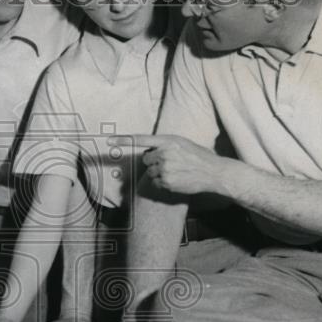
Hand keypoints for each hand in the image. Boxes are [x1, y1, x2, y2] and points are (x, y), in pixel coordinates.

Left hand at [109, 134, 227, 195]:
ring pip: (150, 172)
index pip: (141, 139)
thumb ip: (166, 145)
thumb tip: (151, 152)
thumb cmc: (199, 156)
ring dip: (159, 173)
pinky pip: (156, 183)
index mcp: (168, 141)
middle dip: (153, 162)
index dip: (123, 140)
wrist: (213, 172)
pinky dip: (163, 182)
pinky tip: (176, 179)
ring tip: (176, 171)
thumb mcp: (183, 144)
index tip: (109, 141)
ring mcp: (165, 169)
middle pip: (146, 160)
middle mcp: (164, 154)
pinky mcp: (166, 182)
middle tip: (169, 163)